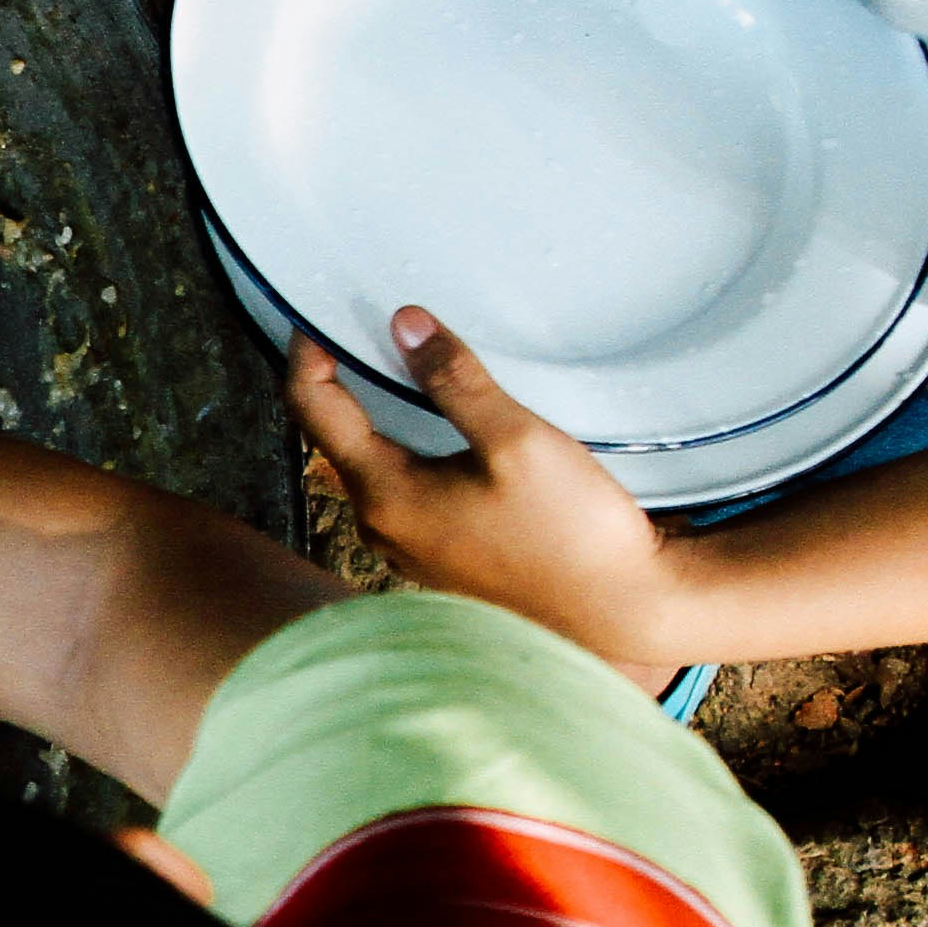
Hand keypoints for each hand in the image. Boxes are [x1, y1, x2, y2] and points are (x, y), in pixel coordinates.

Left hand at [288, 315, 686, 672]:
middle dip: (339, 383)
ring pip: (372, 467)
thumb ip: (454, 380)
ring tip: (398, 373)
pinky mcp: (440, 557)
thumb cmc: (570, 531)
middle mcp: (383, 528)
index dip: (308, 355)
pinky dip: (408, 451)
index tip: (318, 317)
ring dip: (377, 419)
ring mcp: (409, 549)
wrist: (618, 609)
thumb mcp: (516, 440)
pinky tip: (440, 434)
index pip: (313, 410)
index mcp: (386, 496)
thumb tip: (405, 327)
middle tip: (358, 334)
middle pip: (337, 439)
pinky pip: (404, 493)